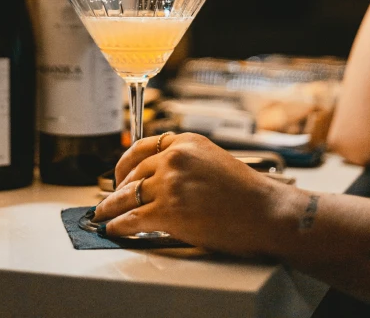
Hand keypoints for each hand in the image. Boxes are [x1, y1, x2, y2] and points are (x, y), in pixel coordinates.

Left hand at [93, 132, 290, 255]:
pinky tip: (113, 227)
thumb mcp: (211, 159)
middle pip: (133, 173)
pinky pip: (132, 217)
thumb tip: (158, 176)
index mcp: (184, 142)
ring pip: (127, 195)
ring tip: (103, 214)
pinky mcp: (168, 210)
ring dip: (111, 206)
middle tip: (109, 198)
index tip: (119, 174)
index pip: (143, 147)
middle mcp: (174, 157)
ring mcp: (170, 183)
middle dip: (118, 188)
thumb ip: (185, 161)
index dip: (125, 163)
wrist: (265, 212)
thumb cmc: (246, 192)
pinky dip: (118, 224)